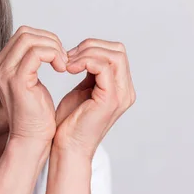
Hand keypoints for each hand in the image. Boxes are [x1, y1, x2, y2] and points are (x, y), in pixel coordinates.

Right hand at [0, 26, 67, 144]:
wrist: (32, 139)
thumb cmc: (36, 114)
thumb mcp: (31, 82)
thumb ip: (31, 62)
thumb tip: (44, 43)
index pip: (22, 35)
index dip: (44, 39)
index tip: (58, 56)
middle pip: (25, 33)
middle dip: (49, 41)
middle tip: (63, 58)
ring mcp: (5, 73)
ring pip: (31, 39)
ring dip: (53, 48)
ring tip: (63, 64)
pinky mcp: (17, 80)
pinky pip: (37, 53)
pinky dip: (54, 56)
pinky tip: (62, 69)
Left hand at [53, 38, 135, 157]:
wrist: (67, 147)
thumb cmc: (70, 121)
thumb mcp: (83, 90)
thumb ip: (89, 73)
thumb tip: (84, 52)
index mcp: (121, 87)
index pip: (116, 52)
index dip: (92, 47)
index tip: (70, 55)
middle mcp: (126, 91)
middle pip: (118, 50)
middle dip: (90, 46)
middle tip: (68, 56)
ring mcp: (121, 95)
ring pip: (113, 55)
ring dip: (86, 53)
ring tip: (67, 63)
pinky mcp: (110, 99)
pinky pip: (103, 67)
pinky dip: (84, 62)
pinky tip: (68, 69)